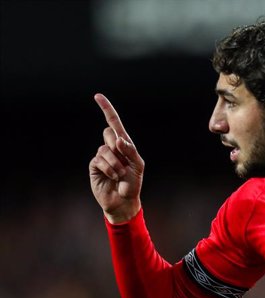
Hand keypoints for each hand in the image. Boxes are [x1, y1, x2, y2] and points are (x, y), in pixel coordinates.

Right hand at [89, 93, 144, 222]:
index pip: (114, 123)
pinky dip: (109, 169)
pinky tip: (113, 177)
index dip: (107, 109)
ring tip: (120, 174)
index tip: (98, 96)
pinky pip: (99, 160)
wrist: (124, 200)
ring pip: (105, 149)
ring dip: (116, 164)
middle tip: (124, 163)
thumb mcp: (138, 166)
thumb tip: (117, 138)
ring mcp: (102, 156)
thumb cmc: (133, 183)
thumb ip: (130, 150)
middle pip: (108, 133)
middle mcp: (112, 147)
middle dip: (118, 147)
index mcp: (125, 145)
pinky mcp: (94, 165)